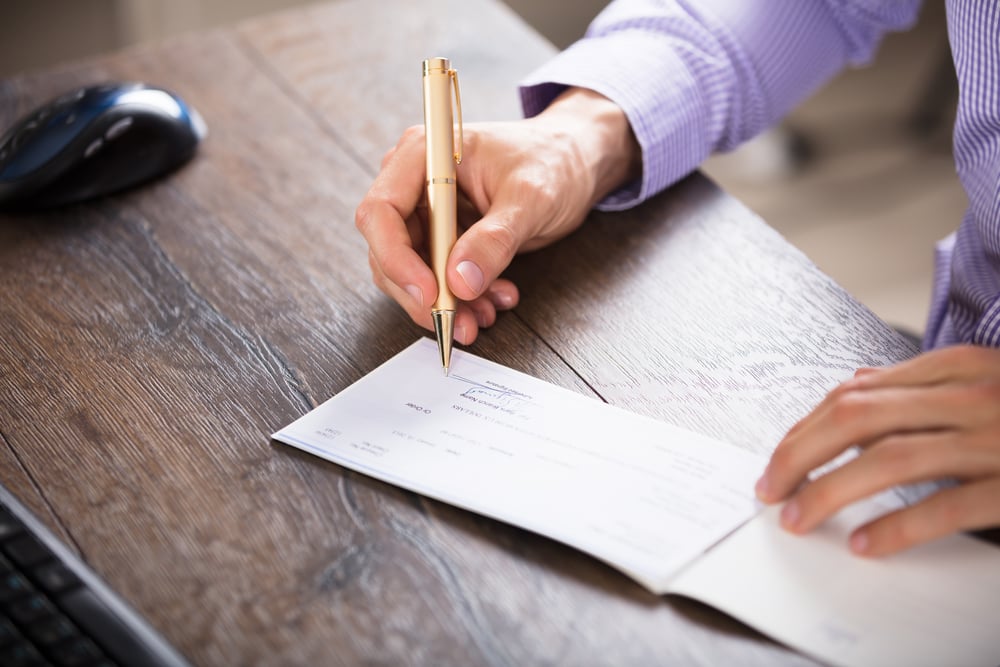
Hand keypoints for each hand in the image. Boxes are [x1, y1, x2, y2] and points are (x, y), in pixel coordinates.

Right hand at [355, 88, 639, 343]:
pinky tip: (493, 301)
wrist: (574, 163)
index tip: (430, 294)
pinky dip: (461, 298)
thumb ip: (495, 239)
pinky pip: (437, 278)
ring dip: (444, 302)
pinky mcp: (442, 237)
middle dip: (423, 293)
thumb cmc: (553, 161)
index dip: (396, 258)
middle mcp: (415, 181)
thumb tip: (460, 280)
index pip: (382, 210)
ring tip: (484, 314)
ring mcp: (426, 212)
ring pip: (411, 272)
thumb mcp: (531, 198)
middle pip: (389, 249)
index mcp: (425, 154)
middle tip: (457, 322)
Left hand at [755, 345, 999, 555]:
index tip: (776, 461)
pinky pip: (946, 506)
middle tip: (770, 489)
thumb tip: (858, 388)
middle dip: (799, 455)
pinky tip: (863, 542)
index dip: (804, 429)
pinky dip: (897, 526)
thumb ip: (924, 386)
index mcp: (958, 368)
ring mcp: (994, 439)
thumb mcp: (984, 383)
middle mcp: (970, 396)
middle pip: (857, 418)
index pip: (855, 394)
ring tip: (797, 518)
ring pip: (889, 458)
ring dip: (829, 491)